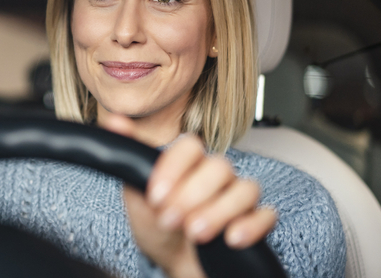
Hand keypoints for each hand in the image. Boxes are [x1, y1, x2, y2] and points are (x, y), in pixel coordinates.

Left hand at [102, 114, 276, 277]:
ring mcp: (237, 197)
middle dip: (191, 196)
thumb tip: (114, 120)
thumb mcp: (135, 191)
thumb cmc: (157, 224)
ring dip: (218, 211)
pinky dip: (251, 225)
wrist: (172, 261)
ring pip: (245, 189)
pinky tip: (231, 238)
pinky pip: (266, 216)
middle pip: (219, 167)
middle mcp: (216, 175)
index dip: (174, 169)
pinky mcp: (253, 222)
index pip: (191, 147)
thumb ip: (130, 155)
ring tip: (195, 233)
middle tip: (169, 219)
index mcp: (189, 163)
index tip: (155, 195)